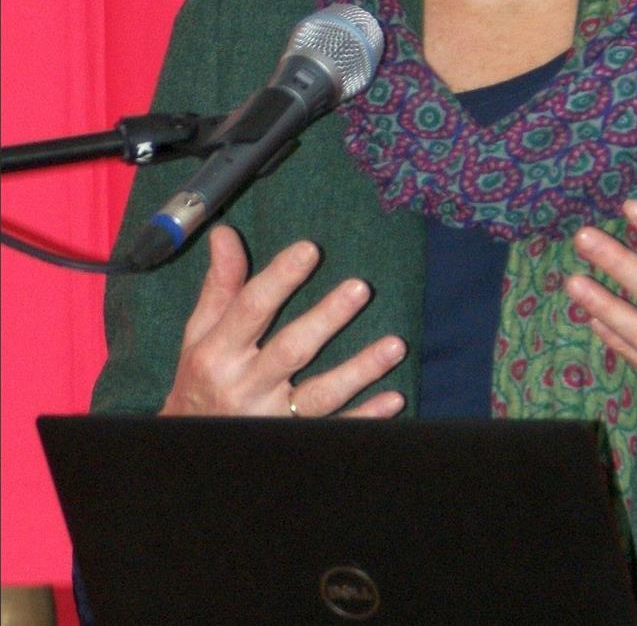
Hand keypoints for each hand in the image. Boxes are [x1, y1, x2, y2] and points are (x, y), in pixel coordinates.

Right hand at [160, 225, 406, 419]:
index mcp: (218, 354)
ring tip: (395, 345)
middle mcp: (244, 386)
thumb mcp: (199, 336)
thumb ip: (219, 287)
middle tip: (360, 287)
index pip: (251, 309)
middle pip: (291, 350)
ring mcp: (270, 419)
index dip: (279, 278)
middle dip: (326, 319)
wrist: (188, 457)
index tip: (309, 249)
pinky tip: (394, 399)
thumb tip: (225, 234)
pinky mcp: (291, 442)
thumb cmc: (199, 383)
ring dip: (359, 371)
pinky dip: (365, 417)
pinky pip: (333, 430)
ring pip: (319, 396)